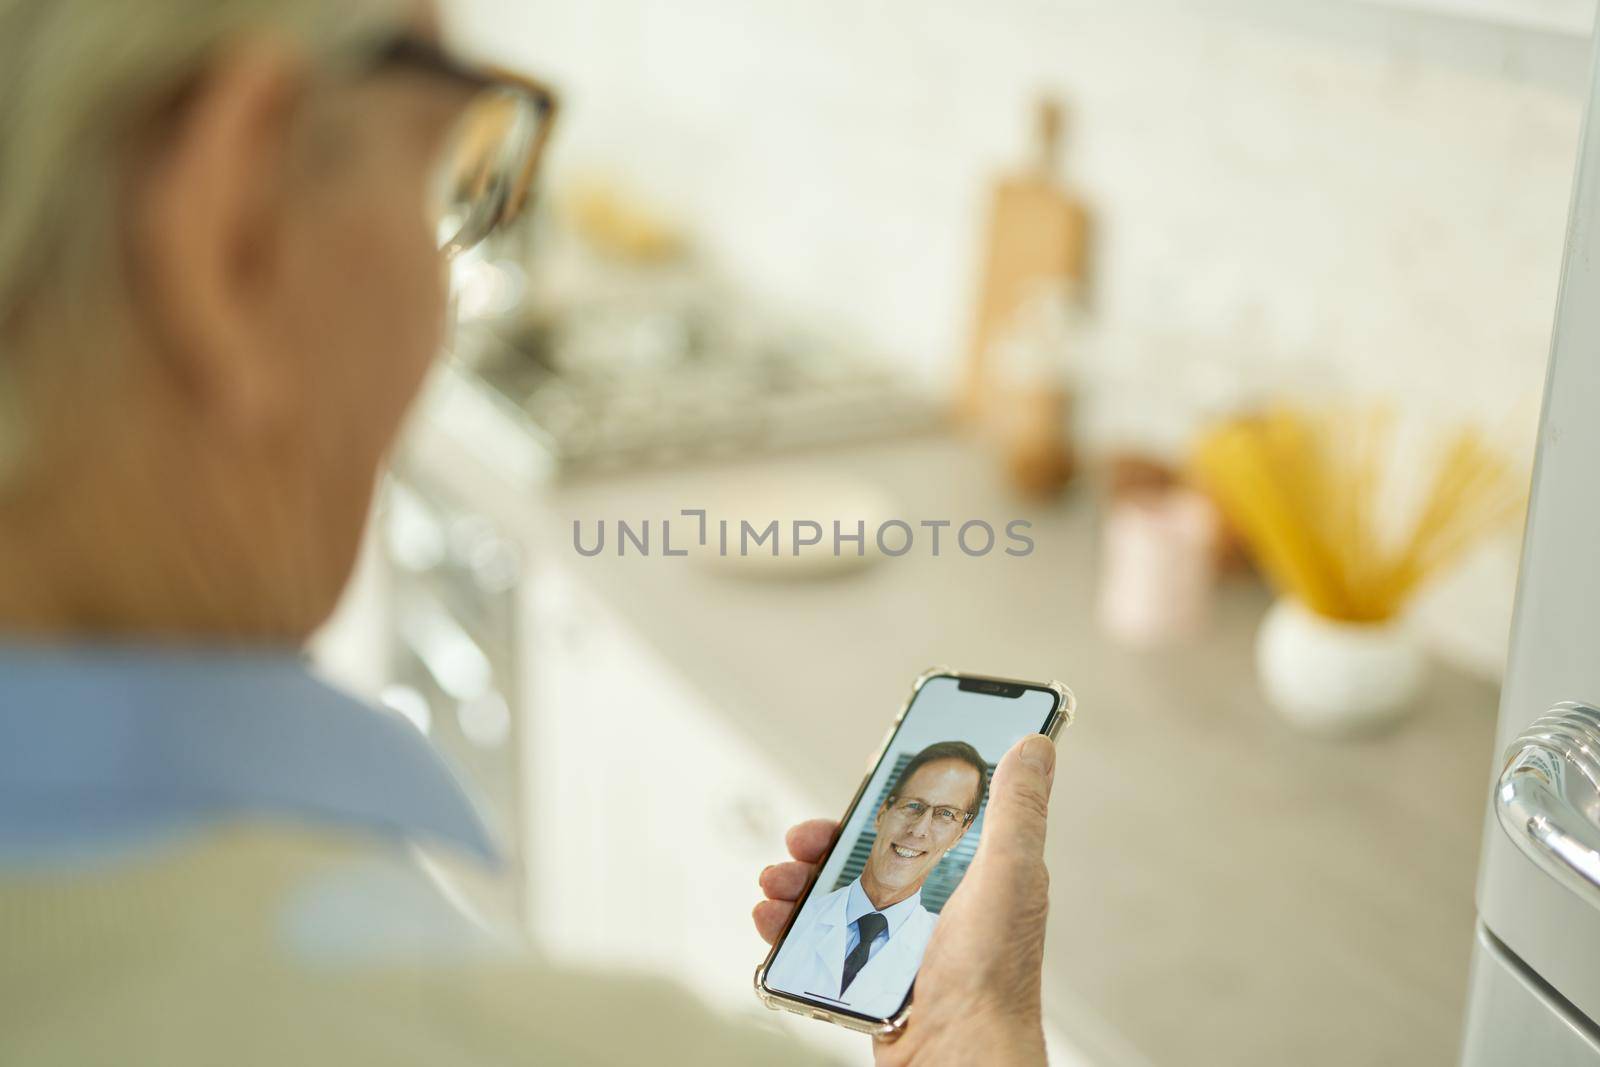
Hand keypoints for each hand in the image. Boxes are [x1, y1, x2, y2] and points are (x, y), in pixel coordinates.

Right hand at [754, 734, 1056, 1066]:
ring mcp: (898, 942)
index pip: (927, 817)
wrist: (958, 1058)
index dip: (890, 795)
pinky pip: (818, 941)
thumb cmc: (993, 974)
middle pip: (867, 853)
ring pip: (835, 895)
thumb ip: (1016, 808)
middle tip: (801, 840)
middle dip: (826, 841)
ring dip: (796, 882)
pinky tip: (772, 921)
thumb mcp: (1010, 873)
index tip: (863, 781)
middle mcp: (934, 904)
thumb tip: (1034, 744)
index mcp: (971, 874)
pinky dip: (788, 928)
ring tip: (777, 884)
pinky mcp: (867, 977)